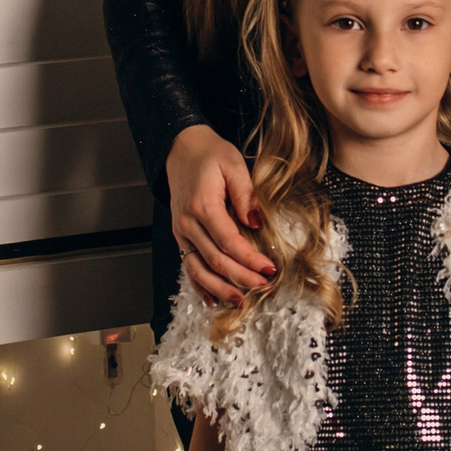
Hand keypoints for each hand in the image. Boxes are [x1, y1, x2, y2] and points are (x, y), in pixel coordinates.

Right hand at [167, 125, 275, 306]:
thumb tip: (257, 223)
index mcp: (203, 205)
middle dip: (241, 277)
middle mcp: (188, 223)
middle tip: (263, 287)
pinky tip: (211, 299)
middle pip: (215, 260)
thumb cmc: (209, 155)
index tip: (270, 269)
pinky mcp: (181, 236)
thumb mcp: (233, 165)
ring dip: (219, 288)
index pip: (229, 241)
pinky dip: (199, 285)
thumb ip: (246, 195)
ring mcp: (181, 231)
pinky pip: (187, 266)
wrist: (180, 148)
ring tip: (240, 301)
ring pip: (198, 269)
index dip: (250, 259)